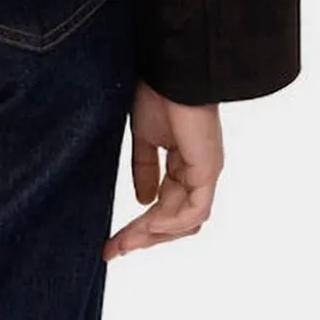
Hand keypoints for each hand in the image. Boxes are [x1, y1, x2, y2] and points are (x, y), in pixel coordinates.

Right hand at [102, 80, 223, 260]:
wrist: (170, 69)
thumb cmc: (157, 90)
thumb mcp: (144, 136)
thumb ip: (145, 168)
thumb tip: (142, 200)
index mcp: (184, 163)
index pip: (166, 205)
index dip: (140, 225)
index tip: (113, 241)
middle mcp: (197, 172)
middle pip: (173, 220)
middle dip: (142, 237)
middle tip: (113, 250)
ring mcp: (204, 173)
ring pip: (182, 221)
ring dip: (151, 234)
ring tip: (122, 242)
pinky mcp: (206, 170)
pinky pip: (193, 211)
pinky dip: (170, 222)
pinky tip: (146, 222)